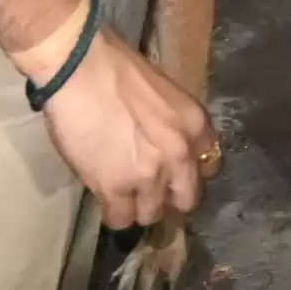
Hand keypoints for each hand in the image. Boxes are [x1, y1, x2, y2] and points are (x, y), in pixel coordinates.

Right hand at [40, 29, 219, 228]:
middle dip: (168, 196)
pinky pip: (121, 220)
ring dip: (138, 206)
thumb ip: (173, 126)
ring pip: (152, 214)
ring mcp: (149, 175)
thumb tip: (164, 149)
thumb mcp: (165, 95)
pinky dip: (114, 213)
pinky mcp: (115, 188)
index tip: (173, 172)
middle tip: (148, 187)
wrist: (80, 68)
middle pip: (186, 199)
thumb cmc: (116, 69)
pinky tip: (105, 198)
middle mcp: (180, 154)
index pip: (210, 167)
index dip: (188, 173)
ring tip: (122, 192)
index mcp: (196, 125)